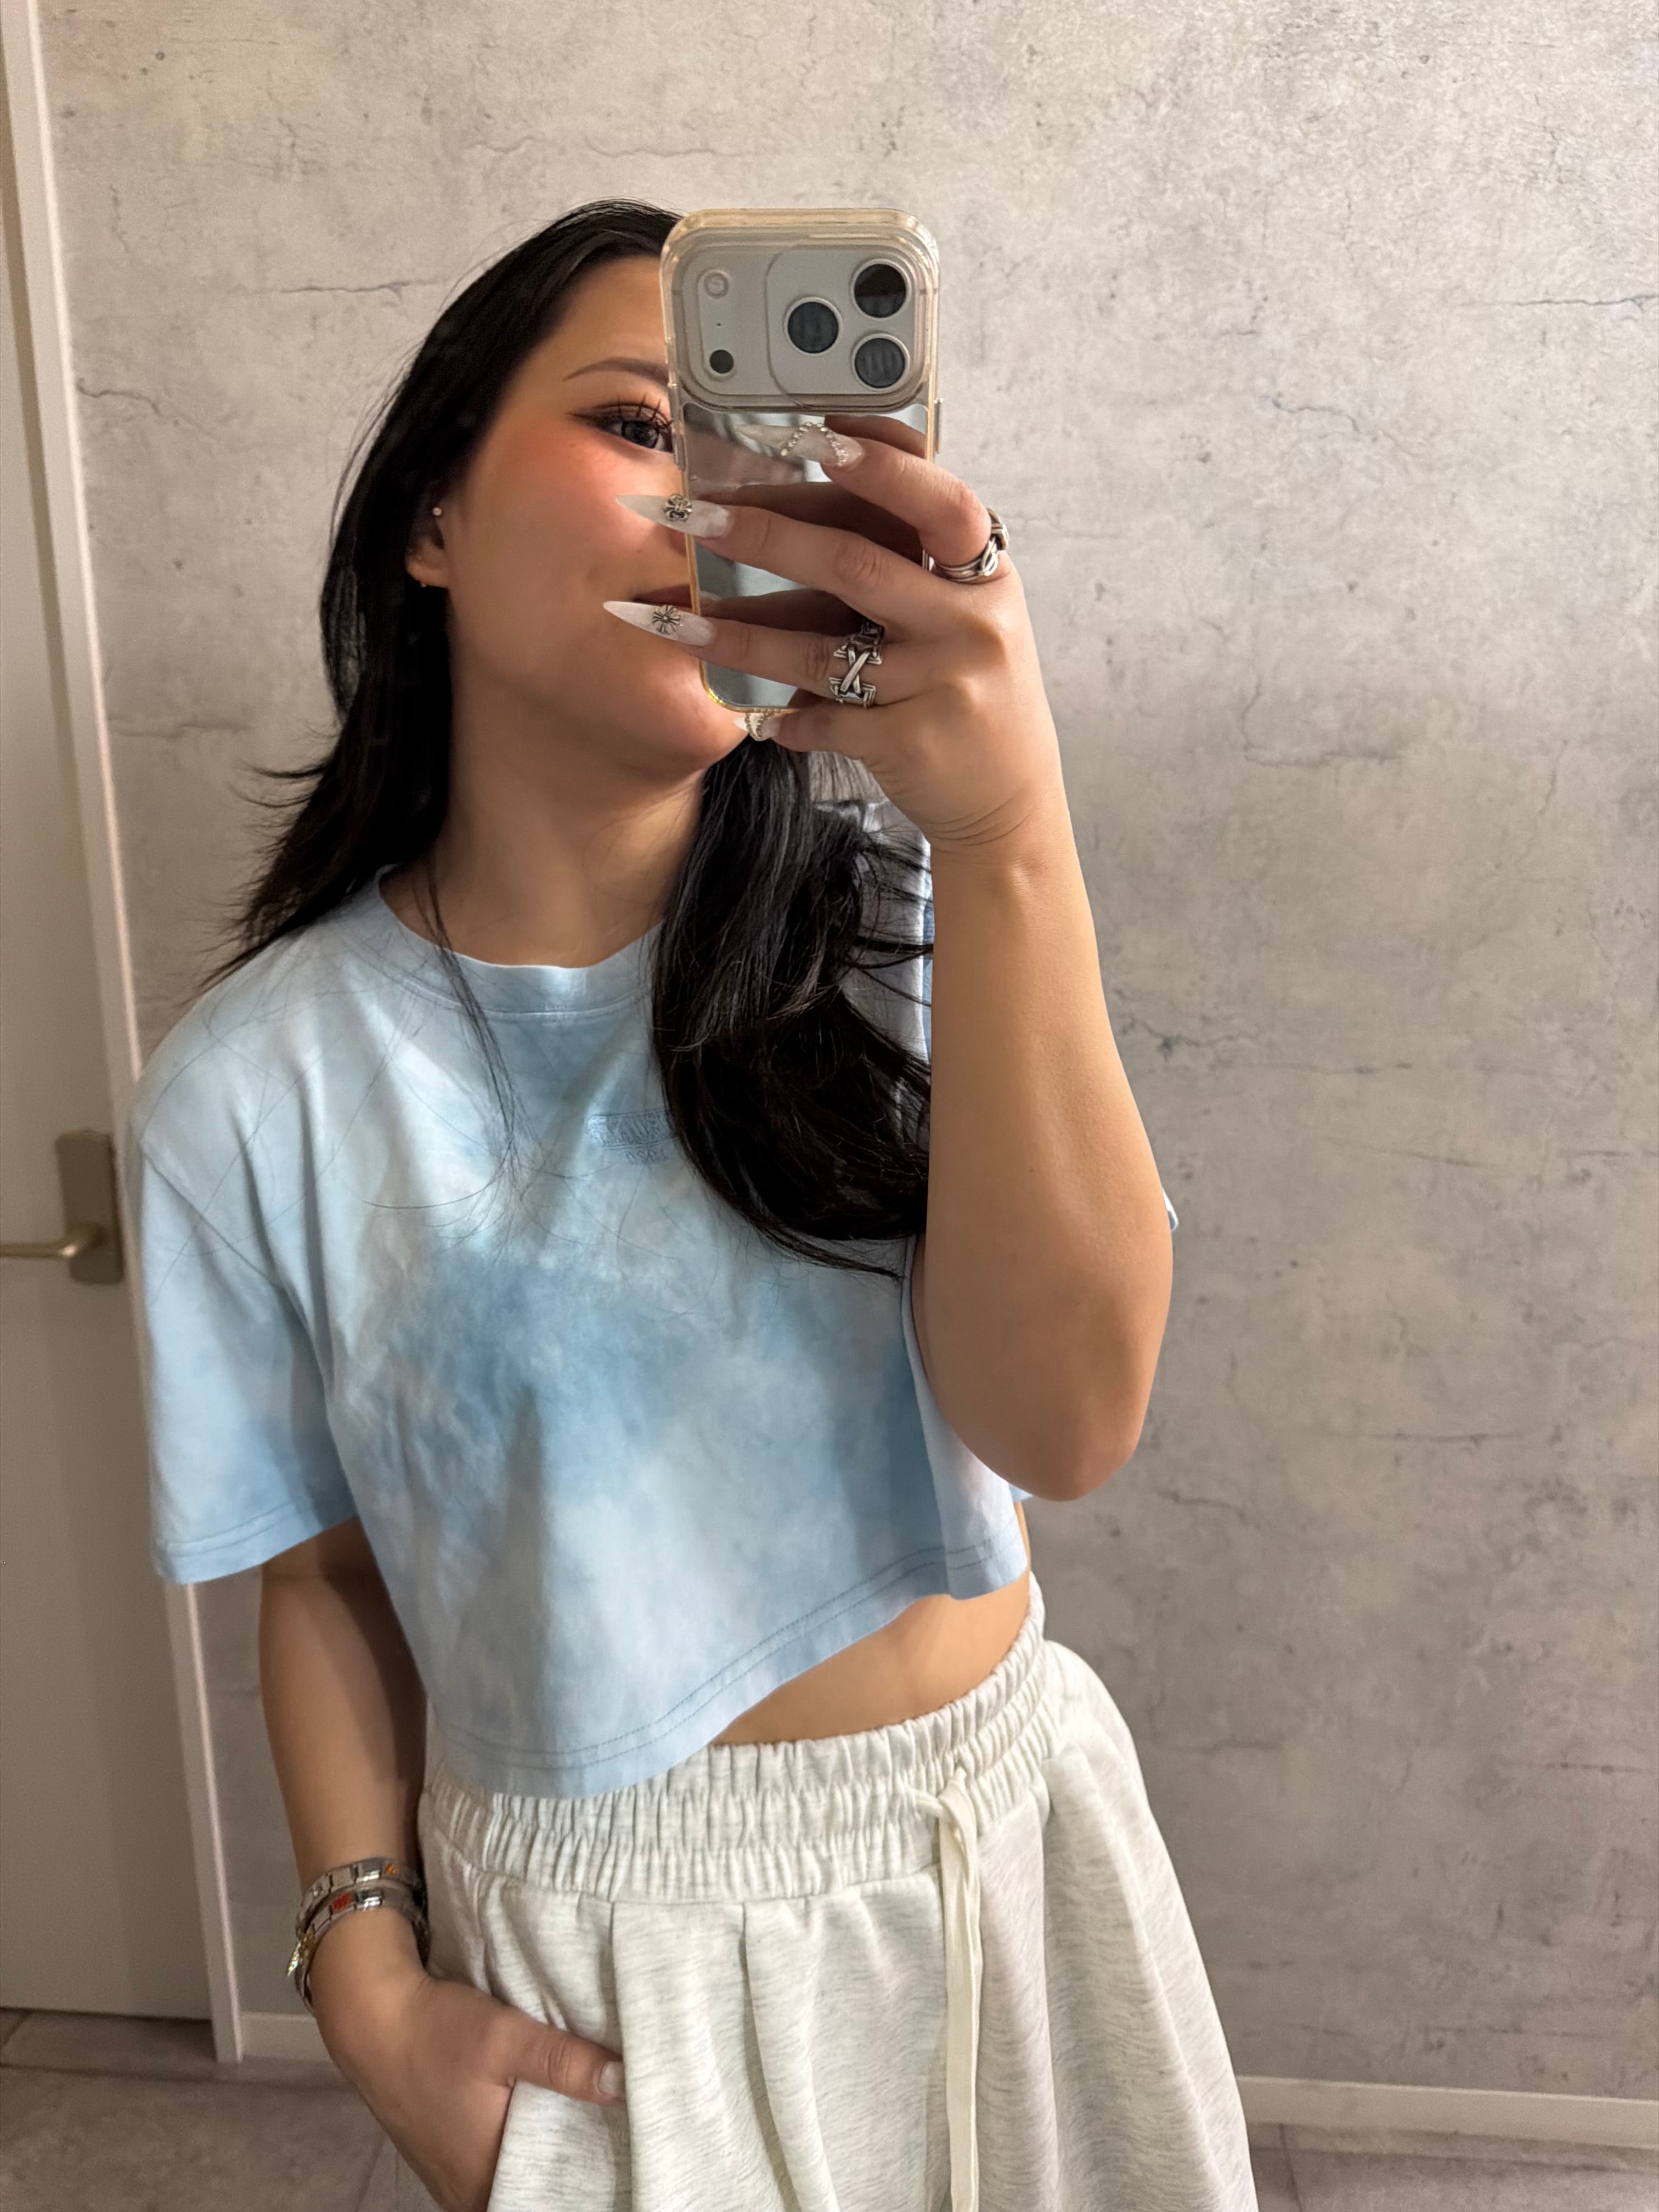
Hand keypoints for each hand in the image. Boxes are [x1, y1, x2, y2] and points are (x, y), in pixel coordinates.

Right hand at [317, 1941, 623, 2211]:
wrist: (373, 2018)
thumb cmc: (436, 2032)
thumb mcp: (506, 2038)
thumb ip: (565, 2063)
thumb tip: (624, 2082)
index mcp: (484, 2181)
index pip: (550, 2199)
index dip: (588, 2179)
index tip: (621, 2149)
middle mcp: (467, 2193)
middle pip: (532, 2190)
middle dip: (571, 2162)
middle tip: (612, 2126)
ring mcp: (452, 2178)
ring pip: (512, 2177)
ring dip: (544, 2151)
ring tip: (585, 2117)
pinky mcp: (445, 2157)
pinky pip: (493, 2165)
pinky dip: (518, 2144)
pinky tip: (541, 2113)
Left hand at [607, 415, 1067, 856]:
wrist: (1009, 798)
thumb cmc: (969, 691)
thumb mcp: (960, 615)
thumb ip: (904, 564)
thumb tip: (792, 507)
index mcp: (984, 574)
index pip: (936, 500)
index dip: (878, 461)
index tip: (810, 431)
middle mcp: (970, 622)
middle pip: (854, 564)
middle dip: (763, 534)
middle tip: (691, 514)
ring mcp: (943, 684)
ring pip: (820, 651)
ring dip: (737, 635)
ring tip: (669, 619)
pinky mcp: (911, 742)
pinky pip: (824, 720)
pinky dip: (782, 718)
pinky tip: (754, 718)